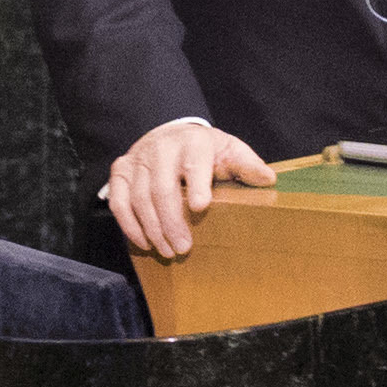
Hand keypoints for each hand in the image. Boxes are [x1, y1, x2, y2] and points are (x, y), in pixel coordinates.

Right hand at [103, 122, 276, 259]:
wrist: (171, 135)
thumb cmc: (207, 151)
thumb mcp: (230, 151)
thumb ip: (246, 165)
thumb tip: (267, 179)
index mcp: (193, 142)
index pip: (193, 163)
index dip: (196, 184)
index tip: (200, 206)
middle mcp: (161, 147)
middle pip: (161, 188)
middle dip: (172, 221)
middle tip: (183, 248)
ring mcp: (137, 158)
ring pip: (138, 197)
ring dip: (152, 229)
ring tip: (168, 251)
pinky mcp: (120, 169)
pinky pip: (118, 200)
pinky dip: (129, 224)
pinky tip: (145, 242)